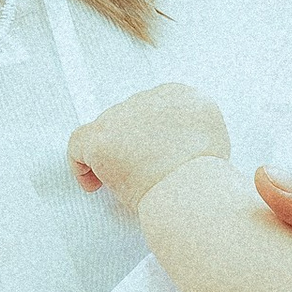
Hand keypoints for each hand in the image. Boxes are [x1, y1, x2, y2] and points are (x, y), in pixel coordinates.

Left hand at [70, 81, 230, 201]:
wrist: (194, 195)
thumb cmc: (205, 183)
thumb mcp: (212, 145)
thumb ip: (189, 136)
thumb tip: (169, 149)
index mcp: (185, 97)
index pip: (158, 109)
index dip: (150, 136)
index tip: (152, 159)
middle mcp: (153, 96)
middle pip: (130, 118)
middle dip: (131, 145)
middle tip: (139, 174)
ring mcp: (124, 113)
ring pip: (107, 131)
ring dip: (113, 156)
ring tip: (127, 183)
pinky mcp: (101, 135)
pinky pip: (79, 143)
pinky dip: (82, 166)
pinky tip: (95, 185)